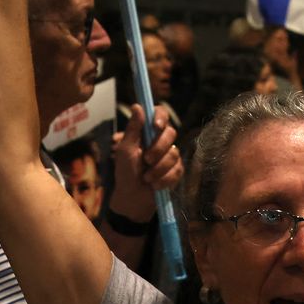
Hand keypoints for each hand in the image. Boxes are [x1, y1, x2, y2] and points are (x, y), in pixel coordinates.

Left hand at [110, 104, 183, 219]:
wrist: (132, 198)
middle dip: (158, 148)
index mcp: (148, 132)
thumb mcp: (125, 150)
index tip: (156, 126)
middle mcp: (161, 140)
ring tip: (146, 178)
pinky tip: (154, 185)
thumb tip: (137, 105)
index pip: (160, 114)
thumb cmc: (125, 173)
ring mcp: (171, 155)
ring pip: (174, 154)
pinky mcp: (177, 170)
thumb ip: (132, 129)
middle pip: (171, 133)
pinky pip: (177, 170)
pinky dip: (164, 179)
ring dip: (158, 168)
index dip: (161, 117)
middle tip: (146, 160)